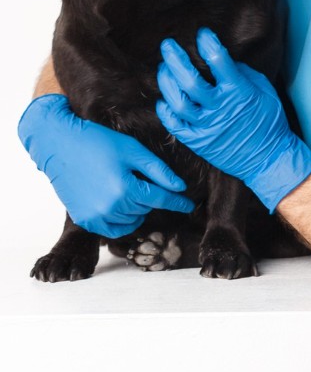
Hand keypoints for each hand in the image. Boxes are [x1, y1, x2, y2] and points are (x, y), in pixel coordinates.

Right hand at [18, 94, 194, 236]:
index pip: (161, 200)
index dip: (178, 202)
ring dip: (136, 208)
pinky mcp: (85, 221)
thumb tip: (180, 187)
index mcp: (125, 188)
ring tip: (126, 186)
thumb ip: (158, 171)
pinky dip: (122, 221)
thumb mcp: (133, 150)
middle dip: (151, 196)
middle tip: (139, 178)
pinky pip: (113, 230)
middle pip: (146, 209)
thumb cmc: (98, 142)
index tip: (189, 206)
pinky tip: (120, 205)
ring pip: (132, 220)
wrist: (60, 145)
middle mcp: (111, 208)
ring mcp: (96, 217)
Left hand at [156, 28, 310, 211]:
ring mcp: (207, 126)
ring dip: (167, 82)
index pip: (218, 60)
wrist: (269, 158)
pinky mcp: (198, 142)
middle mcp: (220, 108)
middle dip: (175, 59)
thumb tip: (224, 59)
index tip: (202, 33)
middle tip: (167, 45)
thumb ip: (243, 73)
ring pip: (177, 101)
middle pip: (190, 80)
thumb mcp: (264, 90)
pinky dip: (165, 109)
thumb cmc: (270, 121)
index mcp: (238, 91)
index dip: (208, 42)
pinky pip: (174, 124)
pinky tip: (164, 98)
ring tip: (164, 69)